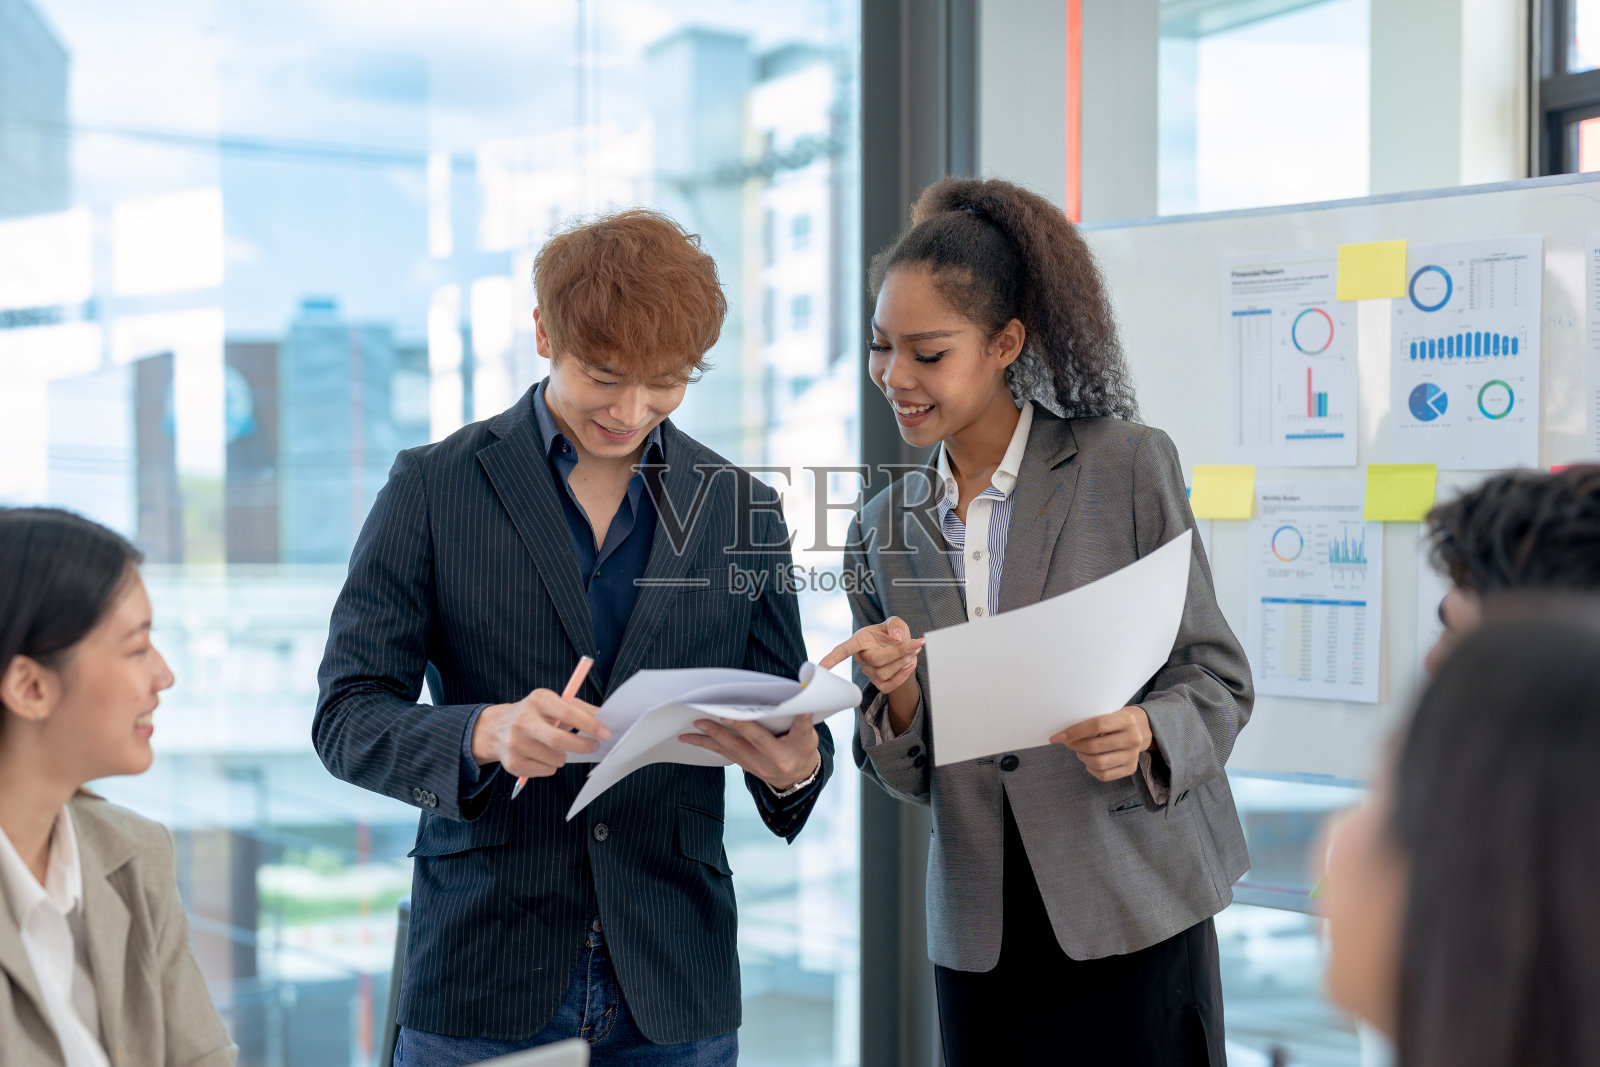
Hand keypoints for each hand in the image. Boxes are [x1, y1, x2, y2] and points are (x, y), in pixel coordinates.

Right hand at [471, 689, 610, 779]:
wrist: (495, 728)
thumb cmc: (534, 714)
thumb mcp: (552, 703)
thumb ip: (578, 709)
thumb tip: (604, 718)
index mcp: (538, 700)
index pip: (568, 712)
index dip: (590, 724)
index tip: (606, 733)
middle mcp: (523, 720)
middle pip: (558, 740)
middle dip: (582, 745)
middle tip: (594, 747)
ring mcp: (515, 743)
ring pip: (555, 758)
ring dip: (564, 756)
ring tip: (556, 748)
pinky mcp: (512, 763)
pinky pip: (546, 770)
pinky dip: (552, 766)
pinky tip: (542, 756)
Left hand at [679, 713, 819, 791]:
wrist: (796, 777)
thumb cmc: (802, 748)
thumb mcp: (809, 735)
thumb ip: (803, 719)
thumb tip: (800, 694)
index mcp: (798, 748)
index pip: (799, 731)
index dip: (798, 719)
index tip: (797, 707)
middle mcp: (776, 760)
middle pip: (756, 740)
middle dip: (739, 726)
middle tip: (722, 713)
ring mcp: (758, 765)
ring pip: (733, 748)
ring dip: (713, 735)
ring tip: (697, 723)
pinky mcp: (745, 765)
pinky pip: (723, 753)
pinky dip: (706, 744)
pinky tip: (689, 737)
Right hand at [819, 616, 923, 693]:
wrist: (903, 648)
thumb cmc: (894, 633)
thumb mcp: (895, 622)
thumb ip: (895, 624)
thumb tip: (895, 636)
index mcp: (860, 640)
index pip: (842, 650)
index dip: (831, 658)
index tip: (819, 667)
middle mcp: (861, 657)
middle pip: (876, 660)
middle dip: (899, 652)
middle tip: (914, 643)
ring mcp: (869, 672)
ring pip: (885, 672)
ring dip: (904, 662)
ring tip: (914, 651)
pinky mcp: (879, 683)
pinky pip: (889, 685)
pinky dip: (903, 676)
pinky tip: (911, 665)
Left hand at [1051, 706, 1152, 781]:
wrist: (1140, 729)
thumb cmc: (1115, 719)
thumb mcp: (1107, 711)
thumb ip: (1090, 719)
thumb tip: (1063, 733)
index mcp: (1127, 720)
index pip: (1097, 725)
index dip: (1075, 731)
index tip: (1057, 737)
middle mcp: (1133, 738)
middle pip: (1095, 747)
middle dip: (1075, 746)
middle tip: (1068, 743)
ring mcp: (1133, 756)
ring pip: (1098, 763)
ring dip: (1082, 757)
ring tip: (1079, 750)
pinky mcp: (1130, 769)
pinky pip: (1104, 775)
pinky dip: (1090, 768)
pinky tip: (1089, 760)